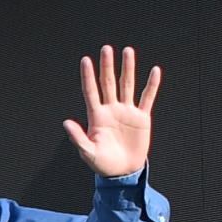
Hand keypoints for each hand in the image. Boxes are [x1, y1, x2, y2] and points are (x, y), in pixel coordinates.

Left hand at [61, 42, 160, 177]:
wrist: (123, 172)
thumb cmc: (104, 164)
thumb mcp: (88, 153)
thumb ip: (78, 138)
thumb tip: (66, 123)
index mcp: (97, 116)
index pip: (91, 91)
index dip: (88, 76)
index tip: (86, 60)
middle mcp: (111, 110)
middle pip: (109, 83)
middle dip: (107, 66)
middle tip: (106, 49)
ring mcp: (127, 112)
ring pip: (127, 85)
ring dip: (128, 68)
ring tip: (128, 51)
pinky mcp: (141, 118)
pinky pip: (147, 98)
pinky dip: (152, 85)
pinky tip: (155, 71)